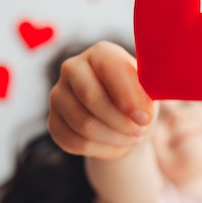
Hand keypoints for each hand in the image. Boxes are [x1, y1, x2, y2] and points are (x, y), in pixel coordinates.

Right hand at [47, 41, 154, 159]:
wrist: (122, 120)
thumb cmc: (138, 99)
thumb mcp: (148, 92)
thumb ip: (146, 95)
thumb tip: (142, 112)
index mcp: (100, 53)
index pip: (109, 69)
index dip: (127, 96)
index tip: (144, 118)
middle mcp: (73, 68)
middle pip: (91, 97)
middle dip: (120, 121)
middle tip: (140, 131)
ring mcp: (58, 95)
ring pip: (83, 124)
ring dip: (114, 137)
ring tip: (132, 138)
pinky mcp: (53, 121)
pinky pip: (75, 141)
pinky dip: (101, 148)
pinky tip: (115, 144)